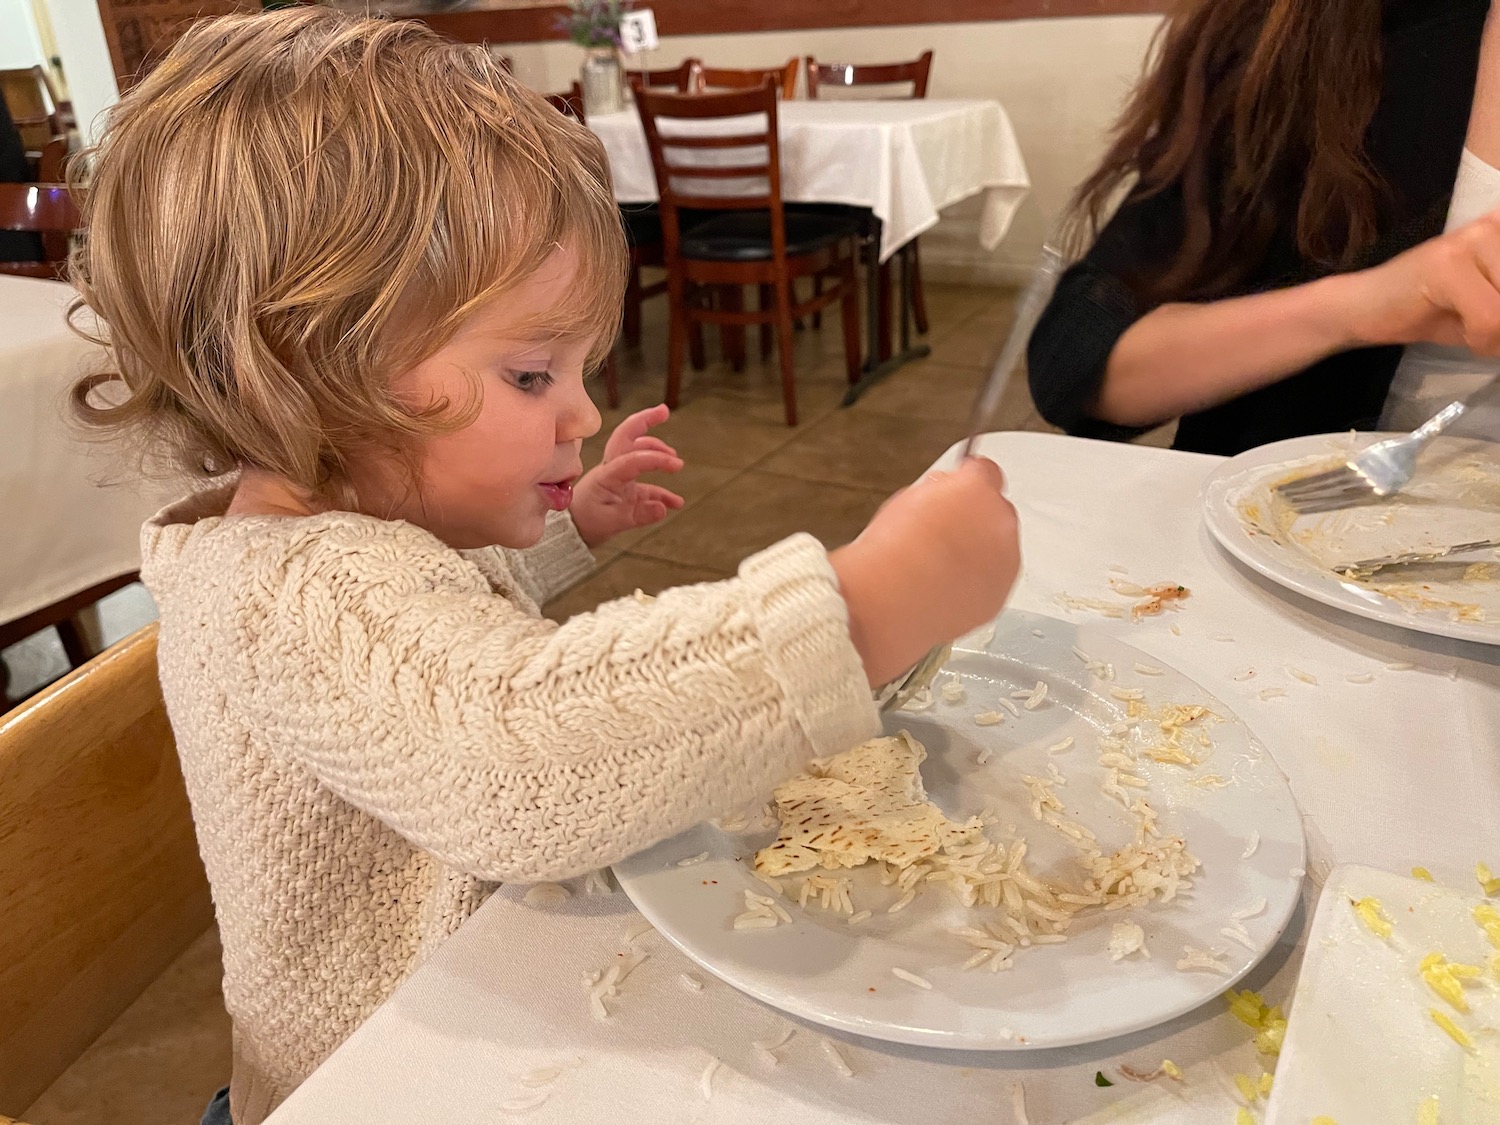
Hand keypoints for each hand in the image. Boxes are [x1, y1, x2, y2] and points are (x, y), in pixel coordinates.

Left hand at [570, 404, 684, 547]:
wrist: (569, 533)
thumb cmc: (585, 523)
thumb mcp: (611, 522)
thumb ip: (638, 515)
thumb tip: (664, 508)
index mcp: (607, 474)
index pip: (633, 459)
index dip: (655, 459)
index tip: (676, 465)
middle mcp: (612, 470)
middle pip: (627, 437)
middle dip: (645, 420)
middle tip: (664, 410)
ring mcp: (618, 478)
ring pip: (637, 454)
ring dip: (656, 451)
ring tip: (675, 460)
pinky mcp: (623, 491)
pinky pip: (645, 486)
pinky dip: (661, 491)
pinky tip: (674, 502)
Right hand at [830, 457, 1020, 687]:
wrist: (890, 600)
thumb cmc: (891, 553)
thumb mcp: (907, 499)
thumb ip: (939, 490)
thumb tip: (944, 494)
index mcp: (977, 490)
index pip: (986, 472)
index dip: (968, 482)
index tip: (959, 490)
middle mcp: (1000, 523)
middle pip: (995, 512)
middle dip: (974, 520)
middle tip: (940, 534)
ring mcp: (1004, 562)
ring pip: (998, 550)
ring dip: (977, 553)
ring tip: (938, 566)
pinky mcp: (998, 596)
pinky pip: (992, 583)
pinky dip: (975, 584)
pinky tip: (945, 586)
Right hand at [1339, 209, 1499, 353]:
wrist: (1365, 309)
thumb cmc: (1434, 310)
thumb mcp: (1496, 305)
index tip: (1496, 314)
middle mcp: (1496, 224)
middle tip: (1494, 338)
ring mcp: (1473, 239)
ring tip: (1482, 337)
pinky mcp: (1447, 263)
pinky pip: (1491, 316)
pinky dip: (1482, 340)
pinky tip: (1464, 337)